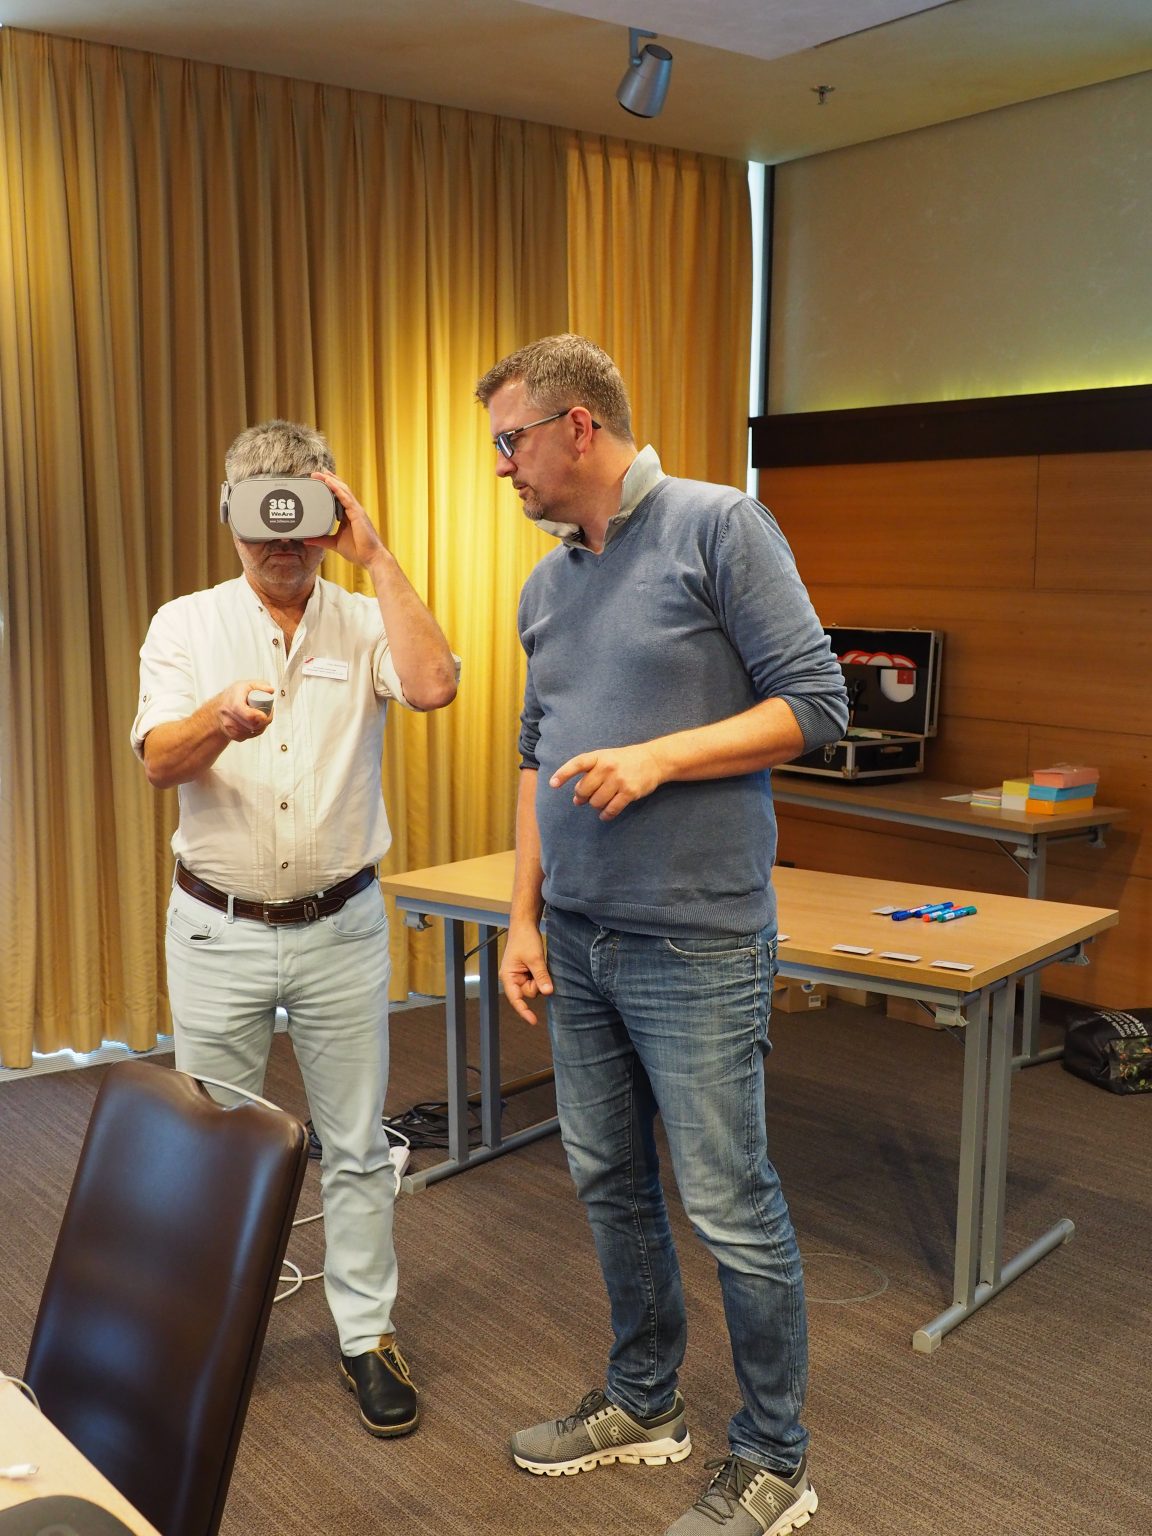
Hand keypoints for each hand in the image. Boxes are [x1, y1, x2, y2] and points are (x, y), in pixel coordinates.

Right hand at [217, 681, 274, 741]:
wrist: (217, 708)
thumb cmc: (233, 695)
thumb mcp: (245, 684)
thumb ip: (260, 685)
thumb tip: (271, 691)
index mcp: (234, 703)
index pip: (247, 715)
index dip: (259, 716)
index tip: (265, 714)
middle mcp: (229, 716)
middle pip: (253, 724)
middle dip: (264, 720)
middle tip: (267, 712)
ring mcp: (230, 727)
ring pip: (253, 731)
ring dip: (261, 725)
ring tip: (260, 715)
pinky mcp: (232, 735)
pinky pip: (249, 736)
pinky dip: (255, 730)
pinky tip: (254, 722)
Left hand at [304, 470, 385, 568]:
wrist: (371, 558)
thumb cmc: (358, 551)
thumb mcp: (334, 543)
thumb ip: (321, 540)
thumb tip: (307, 539)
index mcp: (349, 516)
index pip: (339, 497)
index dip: (330, 487)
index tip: (320, 481)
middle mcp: (353, 510)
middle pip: (341, 490)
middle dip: (329, 480)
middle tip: (317, 473)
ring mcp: (356, 510)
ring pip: (343, 490)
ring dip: (332, 481)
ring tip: (321, 474)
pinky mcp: (357, 514)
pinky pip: (346, 498)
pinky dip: (337, 489)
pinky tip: (329, 482)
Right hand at [499, 923, 552, 1025]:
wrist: (525, 925)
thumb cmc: (525, 939)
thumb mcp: (535, 959)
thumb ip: (541, 976)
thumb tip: (548, 992)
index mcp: (508, 976)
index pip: (516, 999)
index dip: (524, 1011)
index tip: (534, 1021)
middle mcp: (512, 978)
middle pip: (529, 993)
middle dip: (537, 984)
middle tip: (539, 968)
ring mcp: (519, 975)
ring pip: (535, 987)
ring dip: (540, 978)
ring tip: (538, 962)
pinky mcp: (526, 972)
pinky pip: (537, 980)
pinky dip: (541, 975)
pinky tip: (539, 963)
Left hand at [550, 744, 664, 821]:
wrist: (654, 760)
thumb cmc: (625, 760)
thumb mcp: (607, 757)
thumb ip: (591, 772)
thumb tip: (576, 798)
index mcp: (600, 756)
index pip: (577, 764)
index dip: (564, 774)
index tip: (553, 784)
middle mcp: (608, 767)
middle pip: (584, 789)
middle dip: (581, 797)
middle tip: (583, 798)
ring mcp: (619, 780)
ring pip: (596, 802)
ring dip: (595, 805)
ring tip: (599, 802)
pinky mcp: (629, 792)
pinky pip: (611, 809)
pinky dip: (605, 815)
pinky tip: (604, 815)